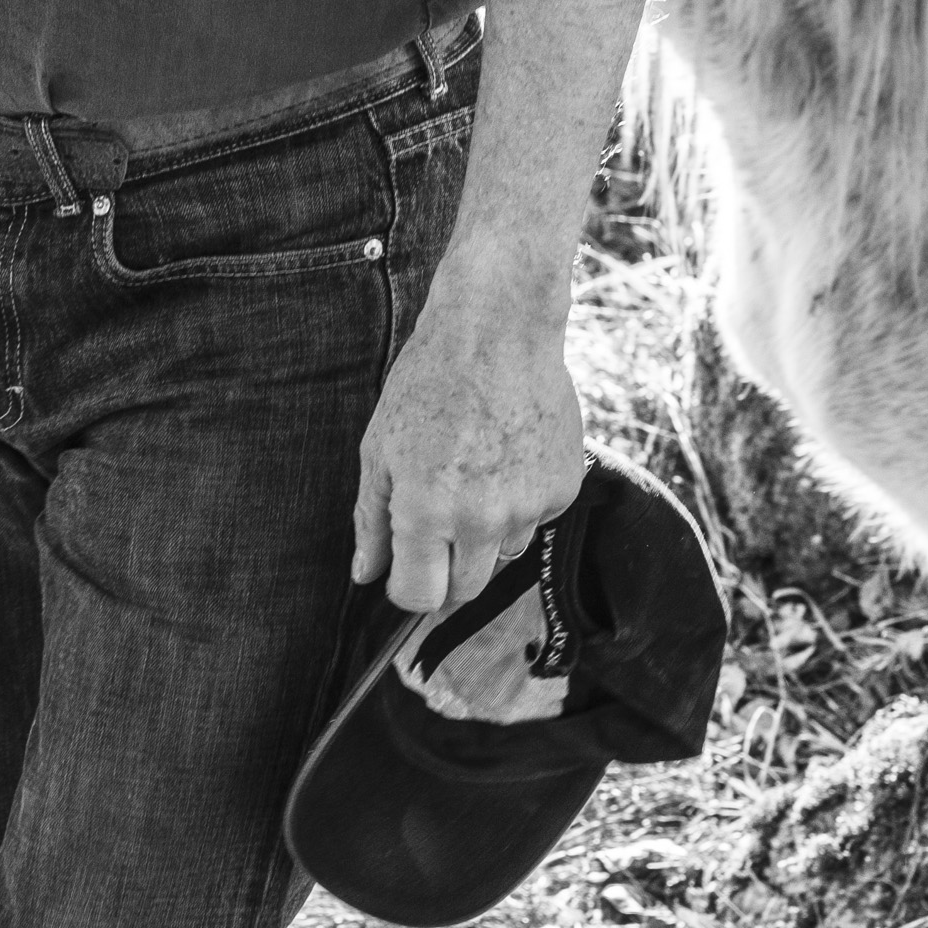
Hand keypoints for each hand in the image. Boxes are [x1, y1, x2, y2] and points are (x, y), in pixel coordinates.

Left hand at [354, 257, 583, 632]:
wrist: (499, 331)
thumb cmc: (428, 383)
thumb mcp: (381, 448)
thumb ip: (372, 519)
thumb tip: (365, 574)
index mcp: (426, 513)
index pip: (419, 597)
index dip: (407, 589)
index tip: (404, 571)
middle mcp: (481, 521)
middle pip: (464, 590)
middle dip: (445, 570)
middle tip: (437, 523)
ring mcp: (528, 508)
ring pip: (502, 554)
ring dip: (484, 534)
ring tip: (474, 472)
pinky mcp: (562, 491)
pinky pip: (535, 521)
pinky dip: (519, 502)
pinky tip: (507, 455)